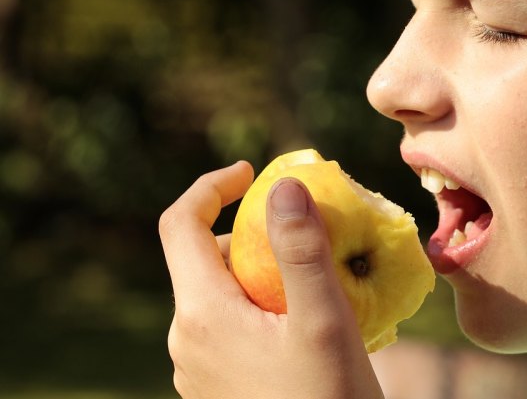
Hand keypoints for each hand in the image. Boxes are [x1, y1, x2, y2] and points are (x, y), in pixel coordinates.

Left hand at [159, 161, 383, 398]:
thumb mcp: (323, 322)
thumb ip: (301, 250)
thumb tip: (284, 185)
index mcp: (201, 314)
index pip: (179, 225)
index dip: (210, 186)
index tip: (252, 173)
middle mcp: (186, 340)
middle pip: (203, 258)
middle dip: (248, 234)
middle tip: (303, 233)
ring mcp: (197, 368)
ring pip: (218, 294)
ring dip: (257, 272)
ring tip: (311, 282)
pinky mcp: (215, 387)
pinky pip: (227, 327)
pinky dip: (257, 305)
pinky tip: (302, 323)